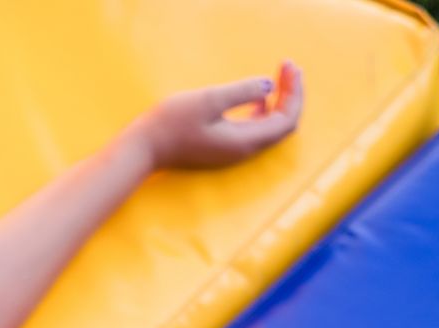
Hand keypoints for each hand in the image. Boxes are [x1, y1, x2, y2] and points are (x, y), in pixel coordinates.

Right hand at [137, 60, 303, 170]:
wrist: (144, 149)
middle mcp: (244, 150)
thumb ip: (242, 92)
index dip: (294, 93)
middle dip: (291, 94)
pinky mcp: (224, 146)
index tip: (290, 66)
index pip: (286, 120)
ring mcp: (234, 150)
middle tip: (290, 66)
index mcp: (245, 141)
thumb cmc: (172, 123)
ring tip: (280, 76)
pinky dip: (263, 110)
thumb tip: (269, 85)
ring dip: (279, 101)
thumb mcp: (208, 100)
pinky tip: (258, 96)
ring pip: (270, 127)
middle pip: (283, 124)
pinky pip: (254, 129)